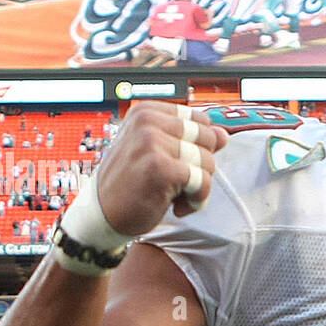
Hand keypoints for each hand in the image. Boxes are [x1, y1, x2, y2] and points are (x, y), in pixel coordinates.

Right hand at [93, 103, 229, 236]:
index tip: (177, 163)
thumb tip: (224, 134)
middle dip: (201, 166)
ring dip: (197, 186)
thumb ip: (190, 140)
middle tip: (176, 182)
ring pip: (208, 161)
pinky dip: (196, 200)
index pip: (200, 119)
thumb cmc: (131, 184)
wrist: (102, 215)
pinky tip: (176, 207)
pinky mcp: (159, 167)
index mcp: (146, 111)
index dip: (199, 147)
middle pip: (208, 139)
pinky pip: (202, 181)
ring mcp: (152, 142)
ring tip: (173, 195)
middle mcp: (147, 121)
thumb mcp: (159, 153)